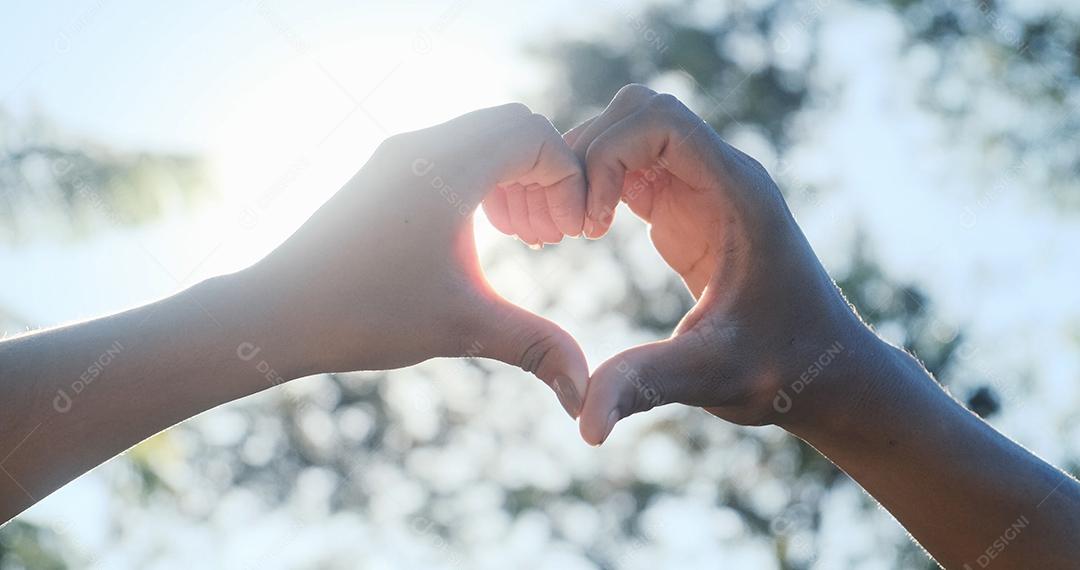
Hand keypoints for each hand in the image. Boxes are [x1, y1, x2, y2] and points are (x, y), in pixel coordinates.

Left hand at [249, 104, 589, 416]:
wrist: (276, 312)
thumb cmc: (366, 314)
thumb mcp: (464, 328)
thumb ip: (536, 347)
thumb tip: (586, 392)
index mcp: (446, 167)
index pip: (536, 136)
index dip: (568, 180)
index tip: (570, 235)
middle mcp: (422, 145)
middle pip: (513, 124)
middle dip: (546, 174)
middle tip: (549, 234)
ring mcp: (397, 154)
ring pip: (481, 134)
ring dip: (514, 175)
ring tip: (520, 237)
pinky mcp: (382, 171)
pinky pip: (450, 149)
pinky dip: (481, 177)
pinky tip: (479, 233)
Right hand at [567, 85, 872, 442]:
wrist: (822, 371)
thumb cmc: (782, 369)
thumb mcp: (712, 375)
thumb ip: (648, 384)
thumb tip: (584, 426)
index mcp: (737, 194)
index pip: (660, 120)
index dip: (609, 153)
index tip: (591, 222)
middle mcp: (722, 178)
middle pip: (639, 111)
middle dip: (590, 153)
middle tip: (569, 223)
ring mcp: (705, 190)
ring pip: (633, 132)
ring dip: (591, 166)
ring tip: (570, 229)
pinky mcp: (690, 211)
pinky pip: (634, 167)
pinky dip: (599, 184)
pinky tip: (583, 233)